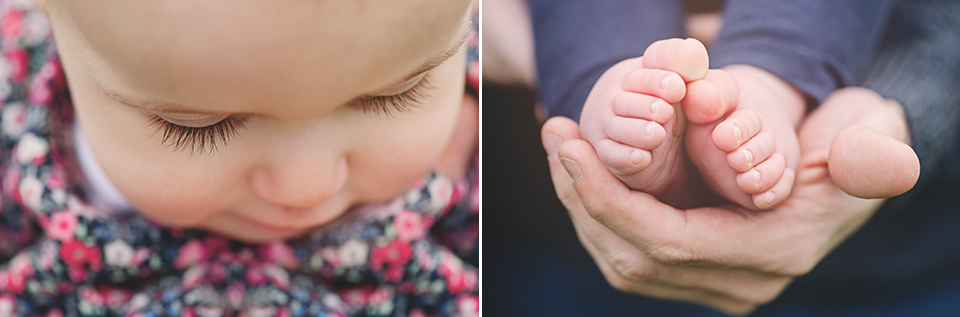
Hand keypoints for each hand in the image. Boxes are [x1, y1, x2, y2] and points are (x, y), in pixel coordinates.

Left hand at [540, 87, 917, 314]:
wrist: (842, 175)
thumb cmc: (850, 146)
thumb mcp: (867, 139)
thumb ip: (869, 155)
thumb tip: (876, 164)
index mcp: (769, 254)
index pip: (667, 241)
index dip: (610, 197)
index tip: (572, 147)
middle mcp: (737, 284)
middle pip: (631, 256)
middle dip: (582, 195)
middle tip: (556, 135)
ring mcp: (712, 284)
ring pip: (621, 259)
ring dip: (580, 204)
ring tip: (561, 147)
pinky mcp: (694, 274)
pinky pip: (628, 253)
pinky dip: (597, 214)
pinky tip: (580, 172)